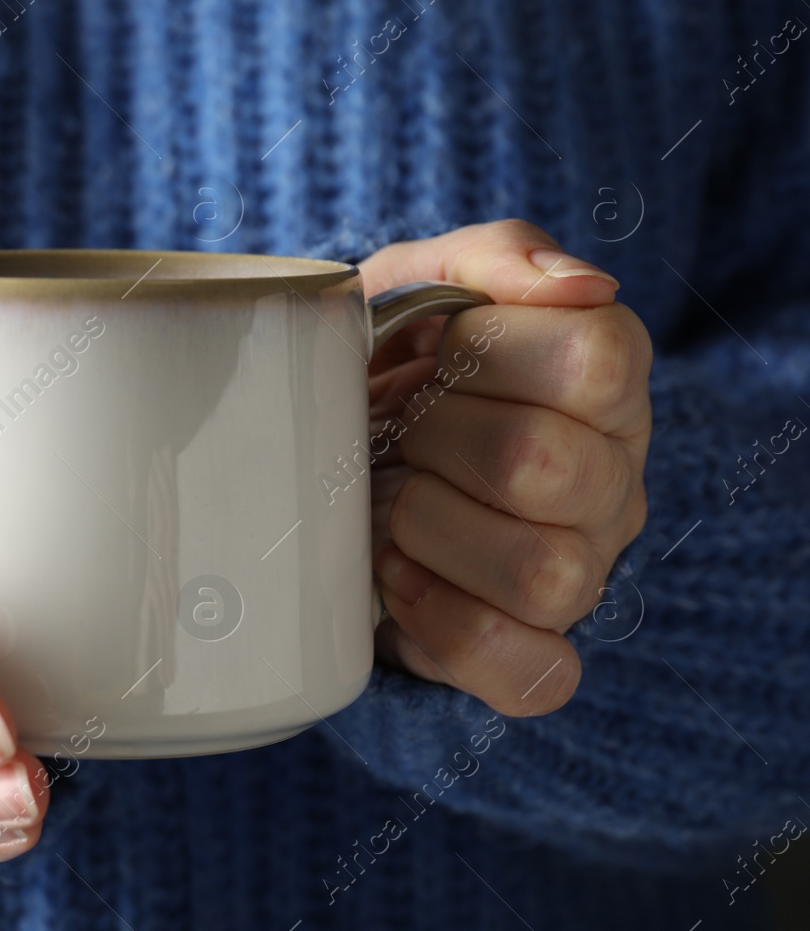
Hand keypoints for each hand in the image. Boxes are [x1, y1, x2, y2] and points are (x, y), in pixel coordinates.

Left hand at [358, 220, 651, 715]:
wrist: (320, 463)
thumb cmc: (381, 370)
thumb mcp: (412, 285)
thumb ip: (491, 257)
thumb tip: (581, 285)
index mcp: (604, 382)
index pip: (596, 357)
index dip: (487, 350)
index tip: (428, 350)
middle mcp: (611, 481)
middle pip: (549, 465)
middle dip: (436, 438)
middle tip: (396, 428)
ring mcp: (583, 574)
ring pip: (547, 573)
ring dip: (431, 529)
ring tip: (388, 503)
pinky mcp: (532, 655)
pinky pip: (534, 674)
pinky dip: (449, 627)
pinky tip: (395, 578)